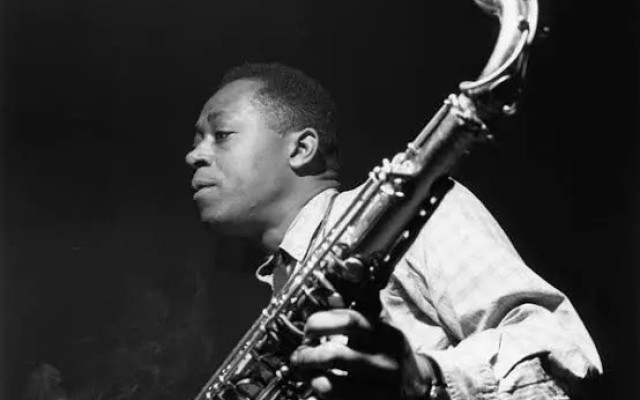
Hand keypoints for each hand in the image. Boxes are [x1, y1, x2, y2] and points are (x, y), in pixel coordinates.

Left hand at [290, 309, 434, 399]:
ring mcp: (380, 390)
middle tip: (299, 354)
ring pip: (331, 386)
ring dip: (310, 377)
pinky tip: (319, 385)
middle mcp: (386, 362)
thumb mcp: (381, 330)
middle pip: (335, 356)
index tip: (308, 329)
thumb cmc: (391, 352)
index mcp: (387, 335)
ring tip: (307, 372)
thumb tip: (331, 297)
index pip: (350, 321)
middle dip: (308, 354)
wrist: (419, 386)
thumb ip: (357, 315)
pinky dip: (320, 392)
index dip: (321, 322)